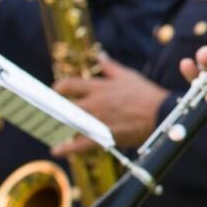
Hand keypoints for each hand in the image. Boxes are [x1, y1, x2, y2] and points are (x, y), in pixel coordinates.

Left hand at [52, 56, 166, 152]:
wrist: (162, 114)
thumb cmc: (147, 94)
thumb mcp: (128, 76)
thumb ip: (111, 67)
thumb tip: (100, 55)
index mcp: (99, 87)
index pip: (69, 85)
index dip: (58, 88)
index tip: (54, 92)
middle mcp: (95, 103)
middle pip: (63, 106)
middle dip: (52, 110)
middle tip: (45, 113)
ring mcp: (98, 120)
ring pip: (68, 124)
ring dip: (55, 128)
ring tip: (47, 131)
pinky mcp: (104, 136)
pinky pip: (80, 144)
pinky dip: (67, 149)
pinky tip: (56, 150)